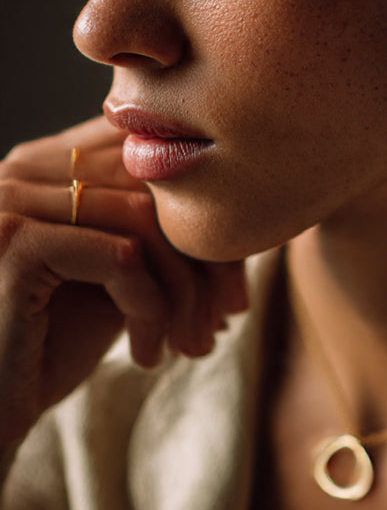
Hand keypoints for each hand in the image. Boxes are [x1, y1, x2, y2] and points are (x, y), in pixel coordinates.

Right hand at [0, 116, 247, 445]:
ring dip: (185, 289)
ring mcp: (12, 201)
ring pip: (145, 220)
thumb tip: (241, 217)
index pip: (151, 158)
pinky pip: (122, 256)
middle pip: (154, 187)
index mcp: (47, 166)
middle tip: (232, 309)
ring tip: (194, 342)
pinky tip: (148, 352)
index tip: (233, 272)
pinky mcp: (14, 243)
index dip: (205, 212)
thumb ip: (155, 230)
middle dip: (209, 254)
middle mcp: (24, 170)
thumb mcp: (115, 277)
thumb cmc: (51, 346)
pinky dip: (151, 305)